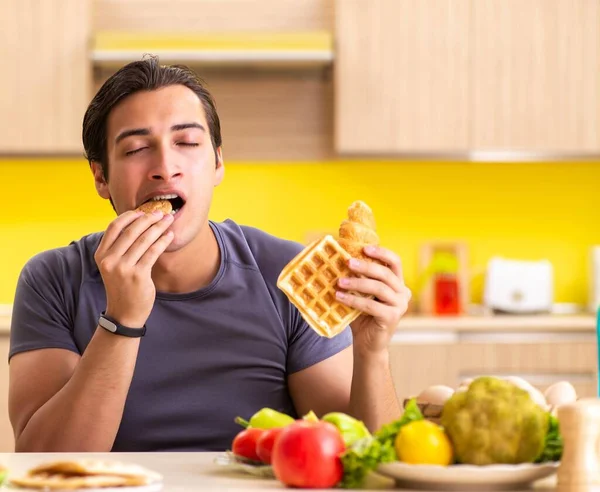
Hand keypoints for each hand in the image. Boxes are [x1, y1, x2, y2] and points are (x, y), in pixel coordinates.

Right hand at [94, 210, 173, 326]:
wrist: (124, 313)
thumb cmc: (122, 286)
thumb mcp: (113, 266)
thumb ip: (120, 248)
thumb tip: (138, 223)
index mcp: (101, 254)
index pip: (114, 227)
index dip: (129, 216)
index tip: (143, 211)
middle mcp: (110, 260)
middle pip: (131, 231)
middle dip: (149, 219)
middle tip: (162, 213)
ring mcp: (123, 268)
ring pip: (144, 240)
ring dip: (159, 227)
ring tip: (168, 221)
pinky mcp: (138, 275)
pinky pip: (153, 252)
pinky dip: (162, 242)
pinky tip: (169, 236)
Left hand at [335, 245, 410, 354]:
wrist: (366, 343)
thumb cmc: (361, 316)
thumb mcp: (360, 293)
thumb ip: (356, 277)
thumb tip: (337, 258)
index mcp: (398, 283)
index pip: (395, 262)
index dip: (381, 252)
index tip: (364, 248)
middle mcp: (403, 293)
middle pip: (386, 273)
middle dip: (366, 266)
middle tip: (348, 262)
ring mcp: (400, 306)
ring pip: (379, 288)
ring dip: (357, 283)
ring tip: (339, 281)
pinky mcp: (392, 317)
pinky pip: (372, 305)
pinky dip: (354, 300)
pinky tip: (340, 297)